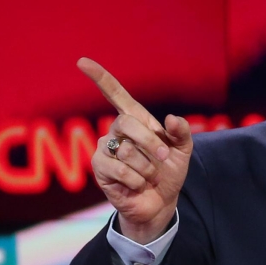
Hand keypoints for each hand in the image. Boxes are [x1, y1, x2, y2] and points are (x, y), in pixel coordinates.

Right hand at [79, 57, 192, 244]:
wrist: (160, 202)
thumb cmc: (169, 173)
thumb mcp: (182, 152)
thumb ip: (181, 133)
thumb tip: (170, 119)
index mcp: (137, 121)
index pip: (115, 94)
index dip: (100, 78)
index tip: (82, 62)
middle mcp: (117, 131)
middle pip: (127, 123)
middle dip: (150, 143)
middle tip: (164, 158)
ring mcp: (105, 149)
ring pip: (126, 150)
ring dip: (147, 168)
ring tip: (149, 176)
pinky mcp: (100, 169)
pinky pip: (119, 170)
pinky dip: (137, 180)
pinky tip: (138, 185)